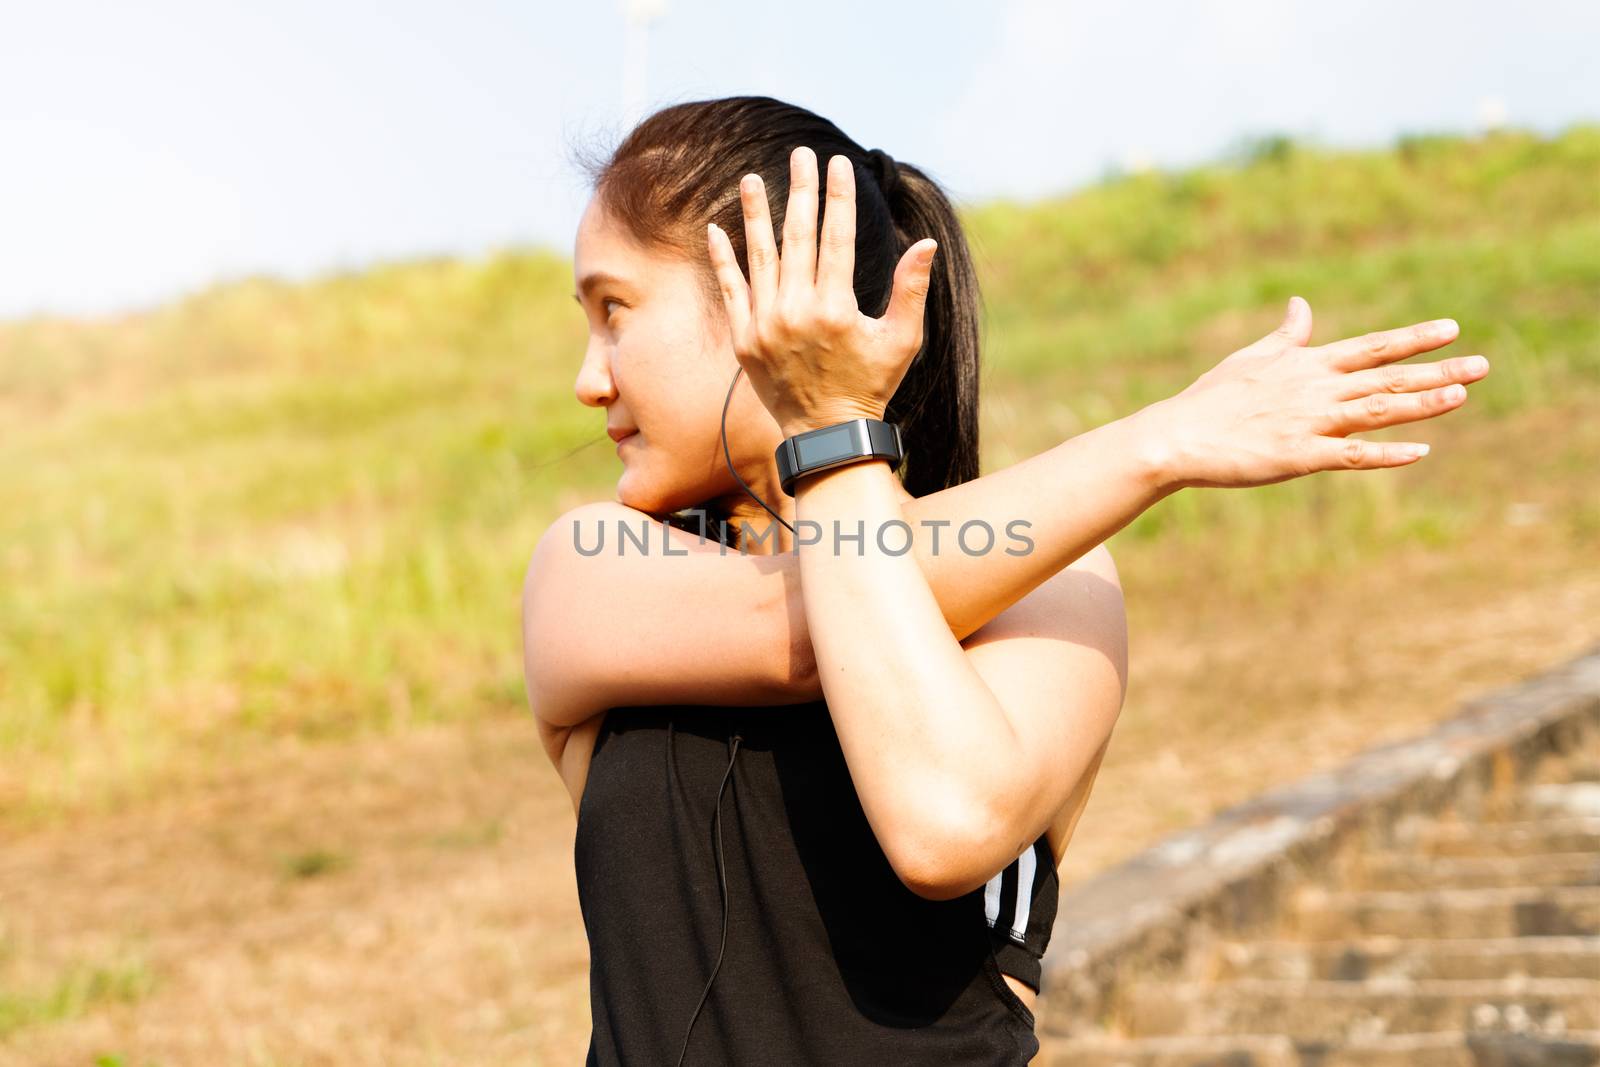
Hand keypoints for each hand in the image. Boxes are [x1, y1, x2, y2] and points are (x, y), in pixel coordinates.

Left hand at [706, 145, 937, 437]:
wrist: (827, 434)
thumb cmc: (871, 385)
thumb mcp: (902, 341)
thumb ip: (910, 290)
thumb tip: (926, 243)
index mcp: (835, 308)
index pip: (836, 238)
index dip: (838, 198)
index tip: (838, 166)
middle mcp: (796, 312)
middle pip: (798, 237)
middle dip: (801, 191)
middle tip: (800, 154)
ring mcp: (765, 324)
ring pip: (760, 256)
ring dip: (756, 214)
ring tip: (752, 178)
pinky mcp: (744, 339)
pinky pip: (730, 290)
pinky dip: (722, 259)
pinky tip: (716, 228)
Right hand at [1140, 297, 1489, 490]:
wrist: (1177, 435)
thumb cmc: (1210, 399)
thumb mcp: (1250, 358)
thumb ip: (1286, 337)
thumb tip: (1301, 304)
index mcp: (1306, 365)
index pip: (1370, 347)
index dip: (1411, 338)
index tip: (1450, 328)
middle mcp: (1316, 389)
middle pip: (1387, 378)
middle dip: (1437, 370)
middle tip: (1482, 365)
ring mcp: (1309, 422)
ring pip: (1377, 410)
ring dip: (1422, 403)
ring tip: (1462, 394)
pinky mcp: (1298, 456)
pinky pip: (1351, 455)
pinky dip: (1386, 454)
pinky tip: (1419, 452)